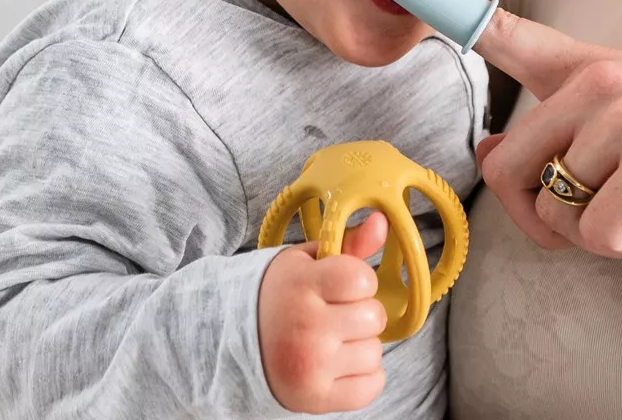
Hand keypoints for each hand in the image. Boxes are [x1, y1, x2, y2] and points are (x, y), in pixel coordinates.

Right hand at [258, 211, 388, 413]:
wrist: (237, 341)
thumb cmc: (282, 293)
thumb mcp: (307, 261)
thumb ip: (349, 244)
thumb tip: (383, 222)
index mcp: (302, 286)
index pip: (361, 278)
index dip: (360, 278)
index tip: (343, 283)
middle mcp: (307, 327)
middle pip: (374, 316)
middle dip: (362, 311)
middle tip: (338, 311)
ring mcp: (312, 366)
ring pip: (375, 352)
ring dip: (362, 344)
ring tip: (335, 338)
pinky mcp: (316, 399)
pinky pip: (372, 386)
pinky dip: (364, 375)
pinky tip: (341, 362)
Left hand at [474, 8, 621, 261]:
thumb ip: (557, 137)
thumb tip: (486, 153)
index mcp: (591, 67)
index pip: (509, 33)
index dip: (448, 8)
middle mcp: (600, 81)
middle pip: (507, 167)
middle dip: (543, 213)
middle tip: (603, 209)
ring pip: (552, 210)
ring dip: (603, 229)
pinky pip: (595, 236)